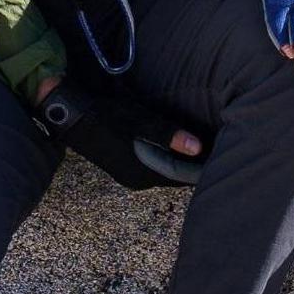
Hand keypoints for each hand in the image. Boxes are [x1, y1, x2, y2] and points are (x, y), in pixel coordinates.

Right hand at [33, 76, 206, 188]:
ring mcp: (130, 173)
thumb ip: (168, 134)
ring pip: (167, 170)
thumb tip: (198, 148)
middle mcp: (139, 179)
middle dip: (198, 163)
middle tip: (220, 143)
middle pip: (177, 175)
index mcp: (144, 173)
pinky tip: (178, 142)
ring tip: (206, 141)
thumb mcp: (138, 121)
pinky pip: (156, 165)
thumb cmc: (105, 115)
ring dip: (184, 160)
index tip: (225, 149)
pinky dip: (170, 157)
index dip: (206, 164)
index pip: (185, 176)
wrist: (68, 114)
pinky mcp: (124, 164)